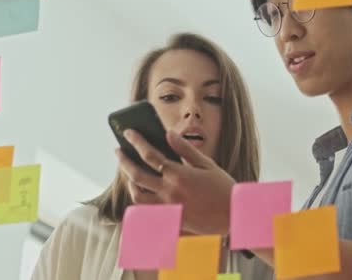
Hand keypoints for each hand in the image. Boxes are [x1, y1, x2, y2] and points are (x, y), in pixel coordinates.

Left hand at [117, 129, 234, 235]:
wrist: (233, 217)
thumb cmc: (223, 188)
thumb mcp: (207, 164)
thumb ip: (185, 149)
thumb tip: (168, 133)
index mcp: (178, 175)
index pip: (149, 154)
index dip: (137, 141)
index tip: (128, 132)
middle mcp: (169, 192)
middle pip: (136, 174)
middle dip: (124, 160)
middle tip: (118, 150)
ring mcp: (167, 208)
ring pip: (137, 195)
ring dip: (130, 182)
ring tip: (130, 173)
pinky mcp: (169, 220)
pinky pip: (146, 211)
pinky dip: (139, 201)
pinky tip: (141, 193)